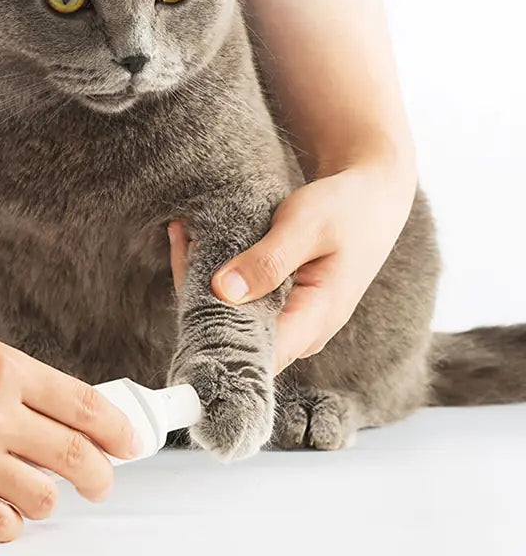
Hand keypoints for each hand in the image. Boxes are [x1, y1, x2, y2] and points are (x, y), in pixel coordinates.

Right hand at [0, 295, 136, 542]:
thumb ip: (14, 384)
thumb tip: (58, 420)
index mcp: (3, 367)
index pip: (86, 407)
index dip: (120, 431)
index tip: (132, 443)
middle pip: (77, 458)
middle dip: (101, 476)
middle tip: (102, 480)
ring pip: (41, 499)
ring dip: (50, 497)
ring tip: (39, 487)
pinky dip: (8, 520)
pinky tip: (0, 504)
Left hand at [168, 155, 415, 373]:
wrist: (373, 198)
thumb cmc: (347, 209)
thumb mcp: (307, 226)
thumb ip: (268, 261)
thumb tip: (223, 292)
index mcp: (315, 319)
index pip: (258, 357)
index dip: (216, 346)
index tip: (184, 308)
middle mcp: (302, 331)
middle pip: (236, 337)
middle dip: (198, 298)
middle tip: (183, 244)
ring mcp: (291, 320)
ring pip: (233, 319)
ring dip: (202, 282)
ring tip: (186, 236)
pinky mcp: (282, 305)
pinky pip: (240, 302)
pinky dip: (215, 275)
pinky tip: (197, 242)